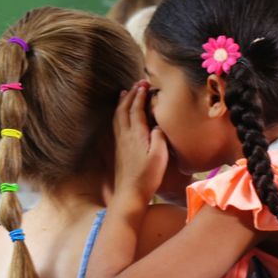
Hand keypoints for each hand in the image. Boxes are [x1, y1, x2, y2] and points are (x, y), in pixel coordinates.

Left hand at [113, 82, 167, 203]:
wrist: (130, 193)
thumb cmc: (148, 176)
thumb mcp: (160, 156)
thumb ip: (159, 137)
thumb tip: (157, 125)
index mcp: (136, 135)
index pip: (136, 110)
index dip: (140, 96)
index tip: (145, 85)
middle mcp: (125, 135)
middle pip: (124, 109)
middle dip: (131, 95)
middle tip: (138, 83)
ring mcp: (120, 142)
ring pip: (118, 116)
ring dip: (122, 102)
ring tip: (125, 92)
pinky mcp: (119, 149)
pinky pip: (117, 124)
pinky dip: (119, 113)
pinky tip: (121, 114)